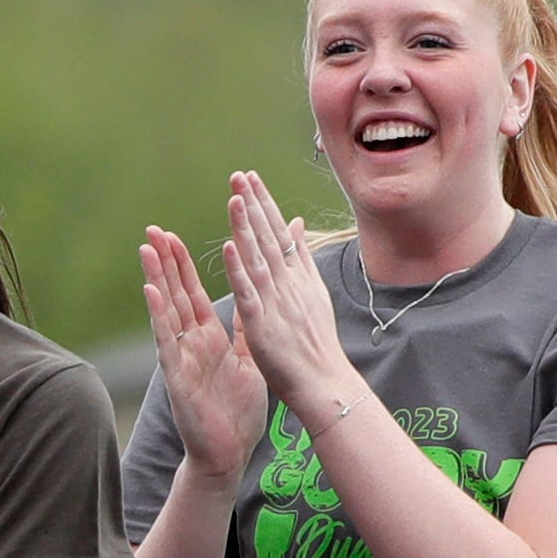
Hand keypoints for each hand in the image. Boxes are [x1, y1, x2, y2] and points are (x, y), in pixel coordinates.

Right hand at [138, 223, 265, 479]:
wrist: (229, 452)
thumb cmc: (237, 411)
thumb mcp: (248, 360)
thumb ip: (246, 327)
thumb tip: (254, 298)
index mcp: (209, 338)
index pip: (193, 293)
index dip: (183, 265)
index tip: (174, 236)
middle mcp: (190, 343)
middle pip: (175, 294)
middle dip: (165, 262)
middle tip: (153, 230)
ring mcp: (180, 358)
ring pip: (166, 311)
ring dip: (156, 278)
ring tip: (147, 249)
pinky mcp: (176, 375)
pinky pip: (166, 340)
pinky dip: (158, 315)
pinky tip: (150, 292)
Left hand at [222, 171, 353, 424]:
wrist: (325, 383)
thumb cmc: (314, 346)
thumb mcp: (312, 297)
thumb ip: (302, 262)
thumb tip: (297, 226)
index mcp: (300, 279)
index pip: (280, 234)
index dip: (265, 206)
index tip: (252, 180)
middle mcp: (290, 284)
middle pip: (271, 237)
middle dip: (255, 204)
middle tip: (239, 174)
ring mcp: (278, 302)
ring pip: (259, 257)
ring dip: (246, 226)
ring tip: (235, 196)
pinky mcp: (264, 324)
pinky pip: (250, 292)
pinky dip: (241, 268)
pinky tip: (231, 245)